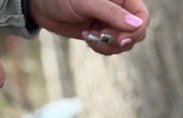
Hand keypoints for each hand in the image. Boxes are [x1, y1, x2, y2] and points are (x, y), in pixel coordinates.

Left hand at [28, 0, 148, 54]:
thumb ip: (111, 13)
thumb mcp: (87, 2)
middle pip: (136, 33)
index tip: (120, 39)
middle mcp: (119, 10)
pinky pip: (112, 48)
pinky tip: (87, 38)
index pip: (142, 17)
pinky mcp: (102, 33)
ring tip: (90, 37)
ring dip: (109, 46)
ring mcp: (111, 23)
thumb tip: (136, 25)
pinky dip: (102, 48)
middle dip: (120, 41)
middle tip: (101, 38)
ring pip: (124, 44)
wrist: (41, 6)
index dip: (135, 31)